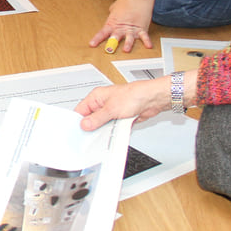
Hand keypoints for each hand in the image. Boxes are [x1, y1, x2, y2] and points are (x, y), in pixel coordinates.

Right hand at [75, 71, 197, 130]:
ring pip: (103, 125)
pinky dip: (114, 132)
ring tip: (107, 132)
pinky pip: (113, 128)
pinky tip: (115, 133)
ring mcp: (112, 111)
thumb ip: (97, 118)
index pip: (81, 110)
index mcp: (97, 97)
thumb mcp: (111, 109)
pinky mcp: (120, 118)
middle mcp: (103, 103)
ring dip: (105, 130)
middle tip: (91, 136)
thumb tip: (85, 124)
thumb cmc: (135, 95)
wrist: (153, 99)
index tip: (78, 131)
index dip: (79, 121)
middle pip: (92, 119)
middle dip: (93, 127)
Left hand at [89, 0, 154, 51]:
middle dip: (112, 44)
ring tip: (126, 50)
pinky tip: (148, 46)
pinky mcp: (142, 28)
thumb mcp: (114, 8)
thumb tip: (112, 15)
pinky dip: (147, 41)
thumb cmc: (126, 0)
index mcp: (113, 23)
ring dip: (128, 45)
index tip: (92, 44)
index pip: (103, 32)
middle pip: (115, 38)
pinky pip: (145, 36)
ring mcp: (132, 28)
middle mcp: (122, 28)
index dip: (97, 39)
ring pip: (129, 39)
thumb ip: (112, 15)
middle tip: (109, 50)